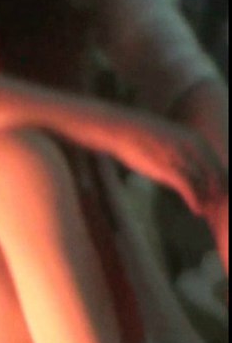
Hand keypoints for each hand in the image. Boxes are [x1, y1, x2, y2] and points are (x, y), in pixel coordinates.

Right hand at [108, 111, 227, 214]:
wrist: (121, 128)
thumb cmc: (142, 133)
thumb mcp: (169, 137)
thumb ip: (183, 148)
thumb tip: (188, 161)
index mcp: (195, 139)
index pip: (217, 163)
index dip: (221, 181)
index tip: (218, 195)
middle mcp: (192, 147)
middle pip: (216, 175)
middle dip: (218, 193)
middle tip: (217, 208)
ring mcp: (180, 157)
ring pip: (205, 183)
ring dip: (209, 201)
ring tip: (209, 213)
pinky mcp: (167, 168)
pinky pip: (188, 188)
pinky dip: (195, 201)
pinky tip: (196, 211)